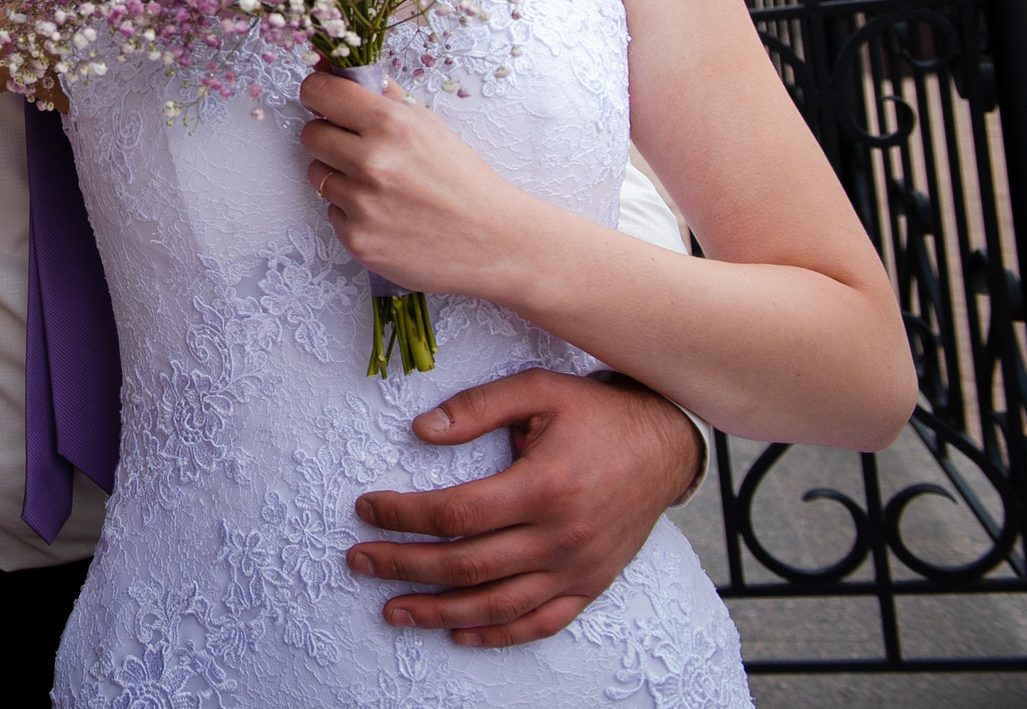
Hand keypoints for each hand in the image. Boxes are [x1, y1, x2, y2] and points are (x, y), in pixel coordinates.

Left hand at [298, 70, 543, 296]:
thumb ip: (382, 93)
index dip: (319, 94)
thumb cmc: (462, 178)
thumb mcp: (428, 124)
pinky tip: (386, 214)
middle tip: (357, 148)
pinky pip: (331, 213)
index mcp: (391, 124)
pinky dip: (352, 212)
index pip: (318, 92)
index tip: (324, 101)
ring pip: (318, 175)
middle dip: (328, 136)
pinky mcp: (358, 240)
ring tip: (380, 186)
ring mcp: (362, 204)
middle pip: (310, 134)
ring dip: (340, 177)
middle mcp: (372, 162)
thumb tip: (334, 65)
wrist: (493, 240)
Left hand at [347, 369, 705, 644]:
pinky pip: (539, 623)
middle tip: (359, 561)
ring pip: (496, 605)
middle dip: (404, 565)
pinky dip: (497, 635)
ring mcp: (577, 569)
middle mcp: (560, 537)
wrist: (667, 445)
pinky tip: (458, 633)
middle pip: (466, 565)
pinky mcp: (590, 585)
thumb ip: (478, 407)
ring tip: (392, 609)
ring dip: (438, 611)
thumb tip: (421, 431)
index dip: (403, 515)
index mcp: (543, 487)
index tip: (365, 509)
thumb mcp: (538, 390)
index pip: (455, 512)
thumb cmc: (597, 414)